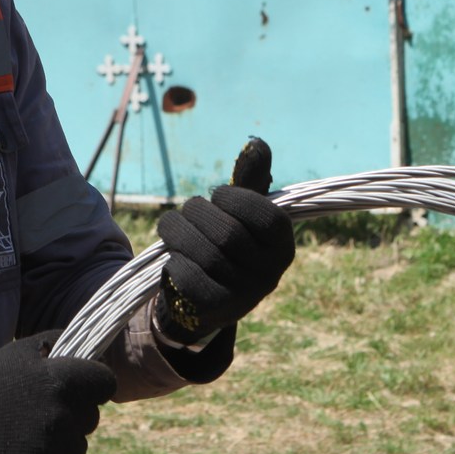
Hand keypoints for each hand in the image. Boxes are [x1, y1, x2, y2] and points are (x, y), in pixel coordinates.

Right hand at [0, 334, 116, 453]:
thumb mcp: (21, 351)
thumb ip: (59, 344)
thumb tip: (91, 352)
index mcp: (63, 381)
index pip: (106, 384)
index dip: (92, 385)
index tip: (75, 388)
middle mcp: (63, 417)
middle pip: (90, 419)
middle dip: (73, 415)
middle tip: (39, 412)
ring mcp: (51, 453)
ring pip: (77, 449)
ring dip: (60, 444)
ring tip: (27, 435)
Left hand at [155, 137, 293, 341]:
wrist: (202, 300)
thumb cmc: (224, 245)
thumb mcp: (240, 212)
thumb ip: (249, 179)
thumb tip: (256, 143)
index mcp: (283, 247)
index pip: (267, 216)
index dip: (235, 198)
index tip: (217, 195)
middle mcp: (270, 276)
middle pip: (228, 233)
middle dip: (197, 212)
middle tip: (187, 211)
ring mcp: (243, 297)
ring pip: (203, 253)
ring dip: (177, 231)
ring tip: (171, 227)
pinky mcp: (213, 311)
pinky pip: (187, 275)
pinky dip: (173, 260)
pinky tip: (174, 258)